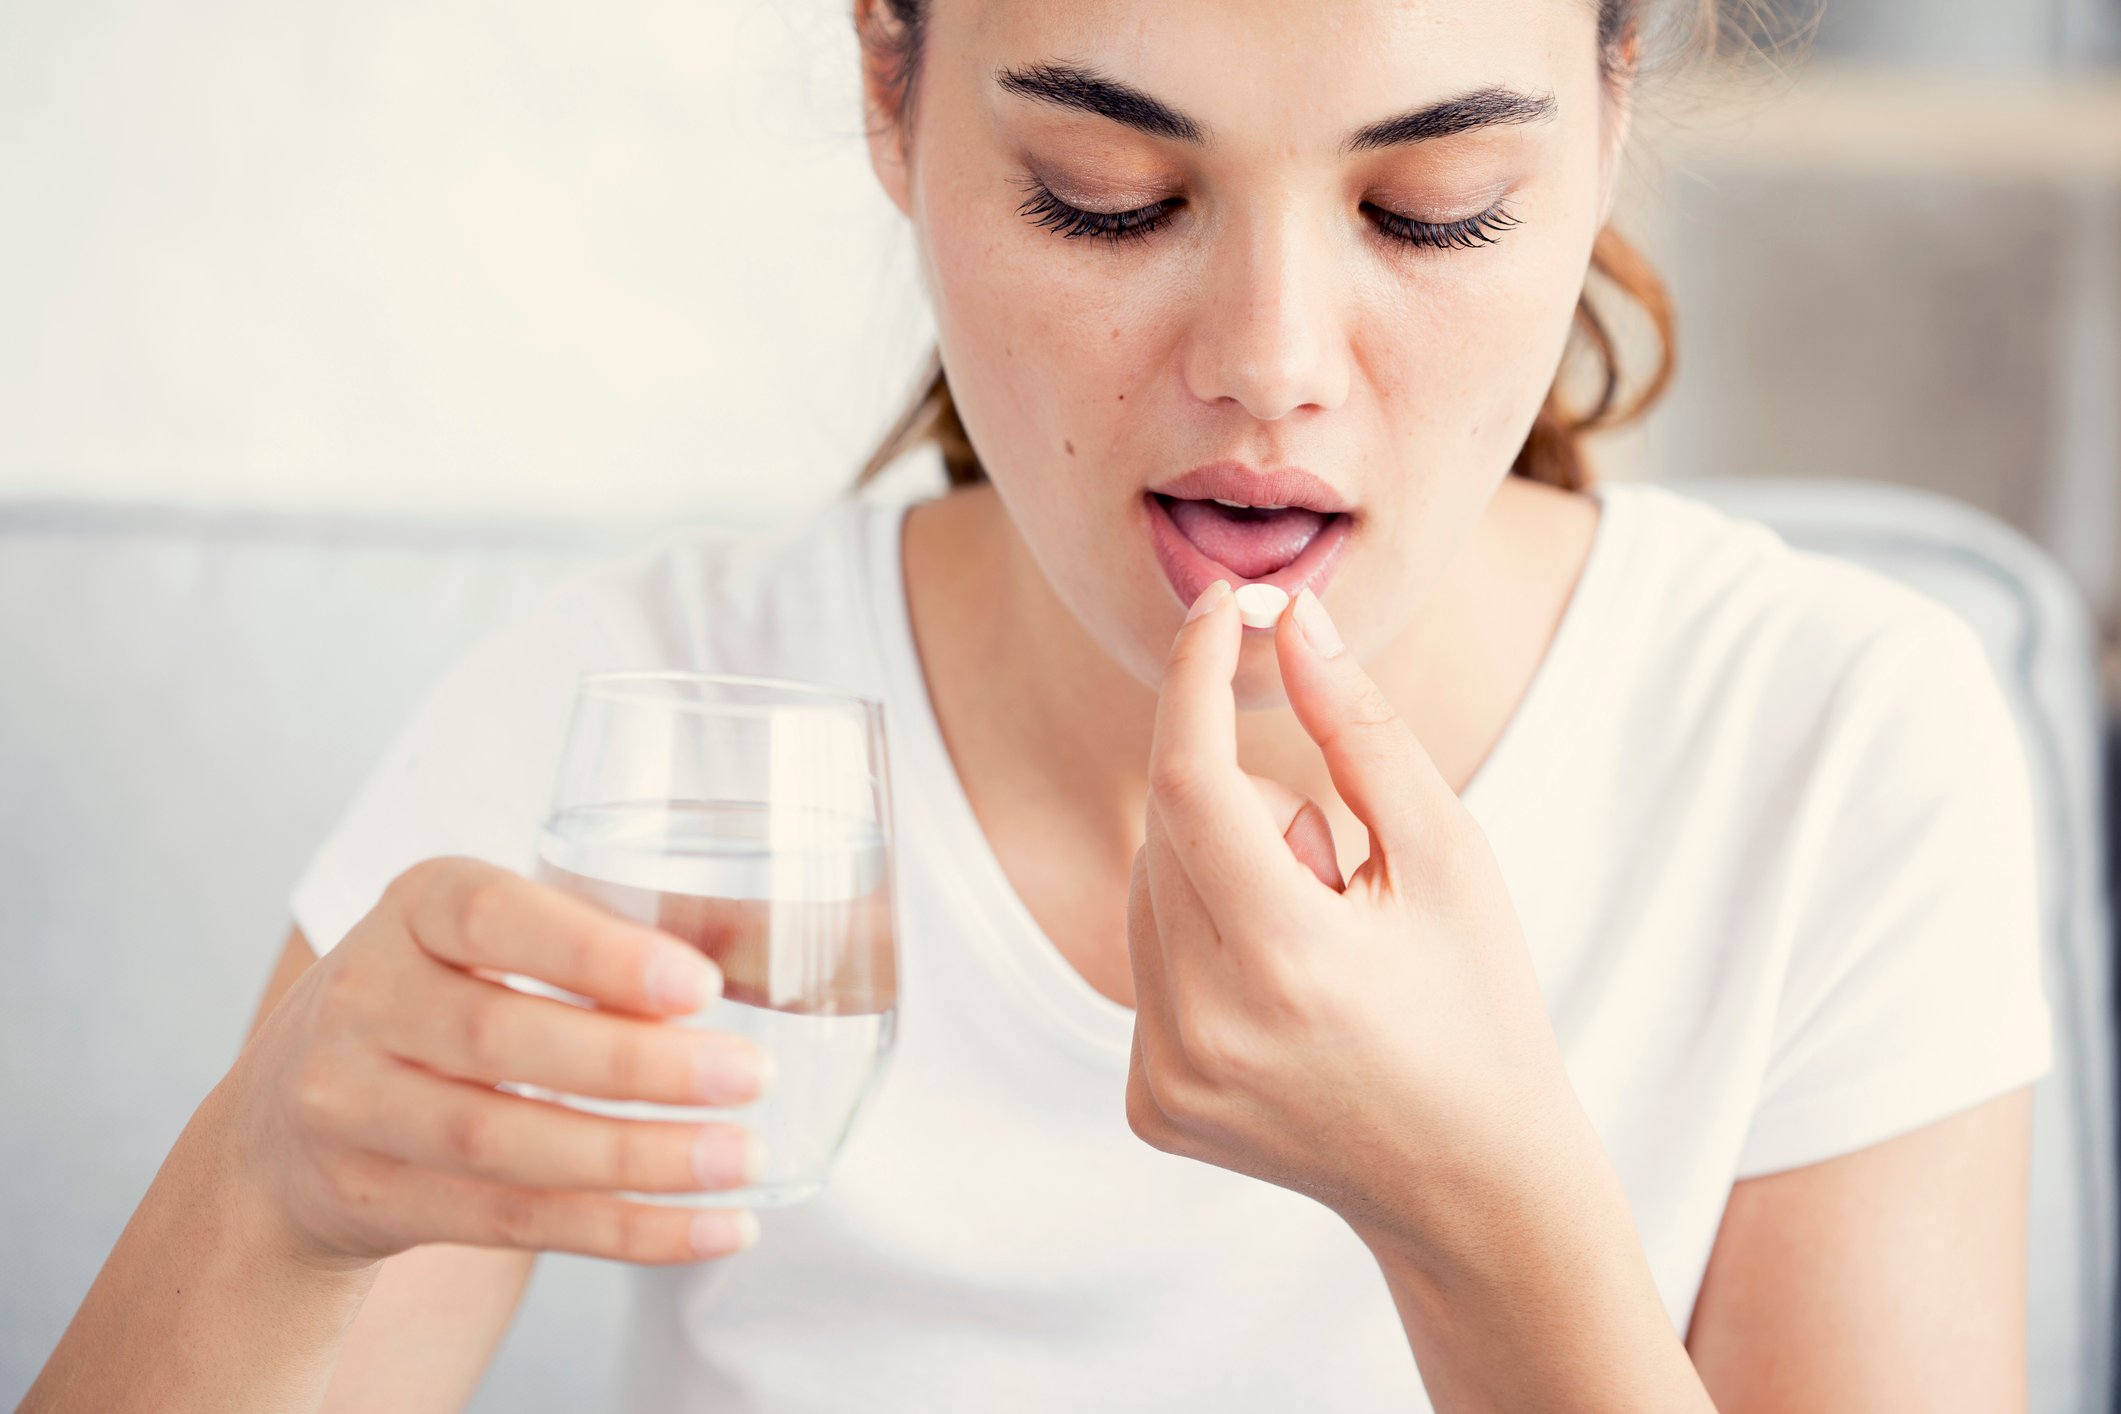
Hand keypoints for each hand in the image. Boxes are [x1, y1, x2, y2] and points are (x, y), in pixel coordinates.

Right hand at [221, 858, 771, 1268]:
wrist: (281, 1124)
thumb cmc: (440, 1000)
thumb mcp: (486, 940)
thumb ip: (595, 939)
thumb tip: (757, 951)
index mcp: (413, 907)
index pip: (491, 917)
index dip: (595, 954)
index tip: (700, 983)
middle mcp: (365, 998)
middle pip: (502, 1037)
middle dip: (640, 1063)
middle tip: (751, 1075)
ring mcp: (353, 1106)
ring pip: (505, 1143)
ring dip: (640, 1158)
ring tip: (742, 1157)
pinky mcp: (376, 1200)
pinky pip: (513, 1223)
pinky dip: (624, 1231)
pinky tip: (713, 1228)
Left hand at [1124, 580, 1581, 1258]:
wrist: (1471, 1186)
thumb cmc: (1478, 1006)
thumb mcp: (1450, 858)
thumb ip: (1362, 732)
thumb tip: (1290, 622)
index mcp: (1285, 962)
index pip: (1188, 780)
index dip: (1194, 678)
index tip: (1220, 608)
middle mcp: (1204, 1028)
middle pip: (1167, 830)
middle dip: (1242, 807)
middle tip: (1336, 873)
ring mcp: (1166, 1077)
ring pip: (1148, 890)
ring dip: (1219, 875)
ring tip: (1318, 946)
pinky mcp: (1148, 1105)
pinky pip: (1144, 964)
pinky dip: (1201, 944)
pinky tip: (1284, 1000)